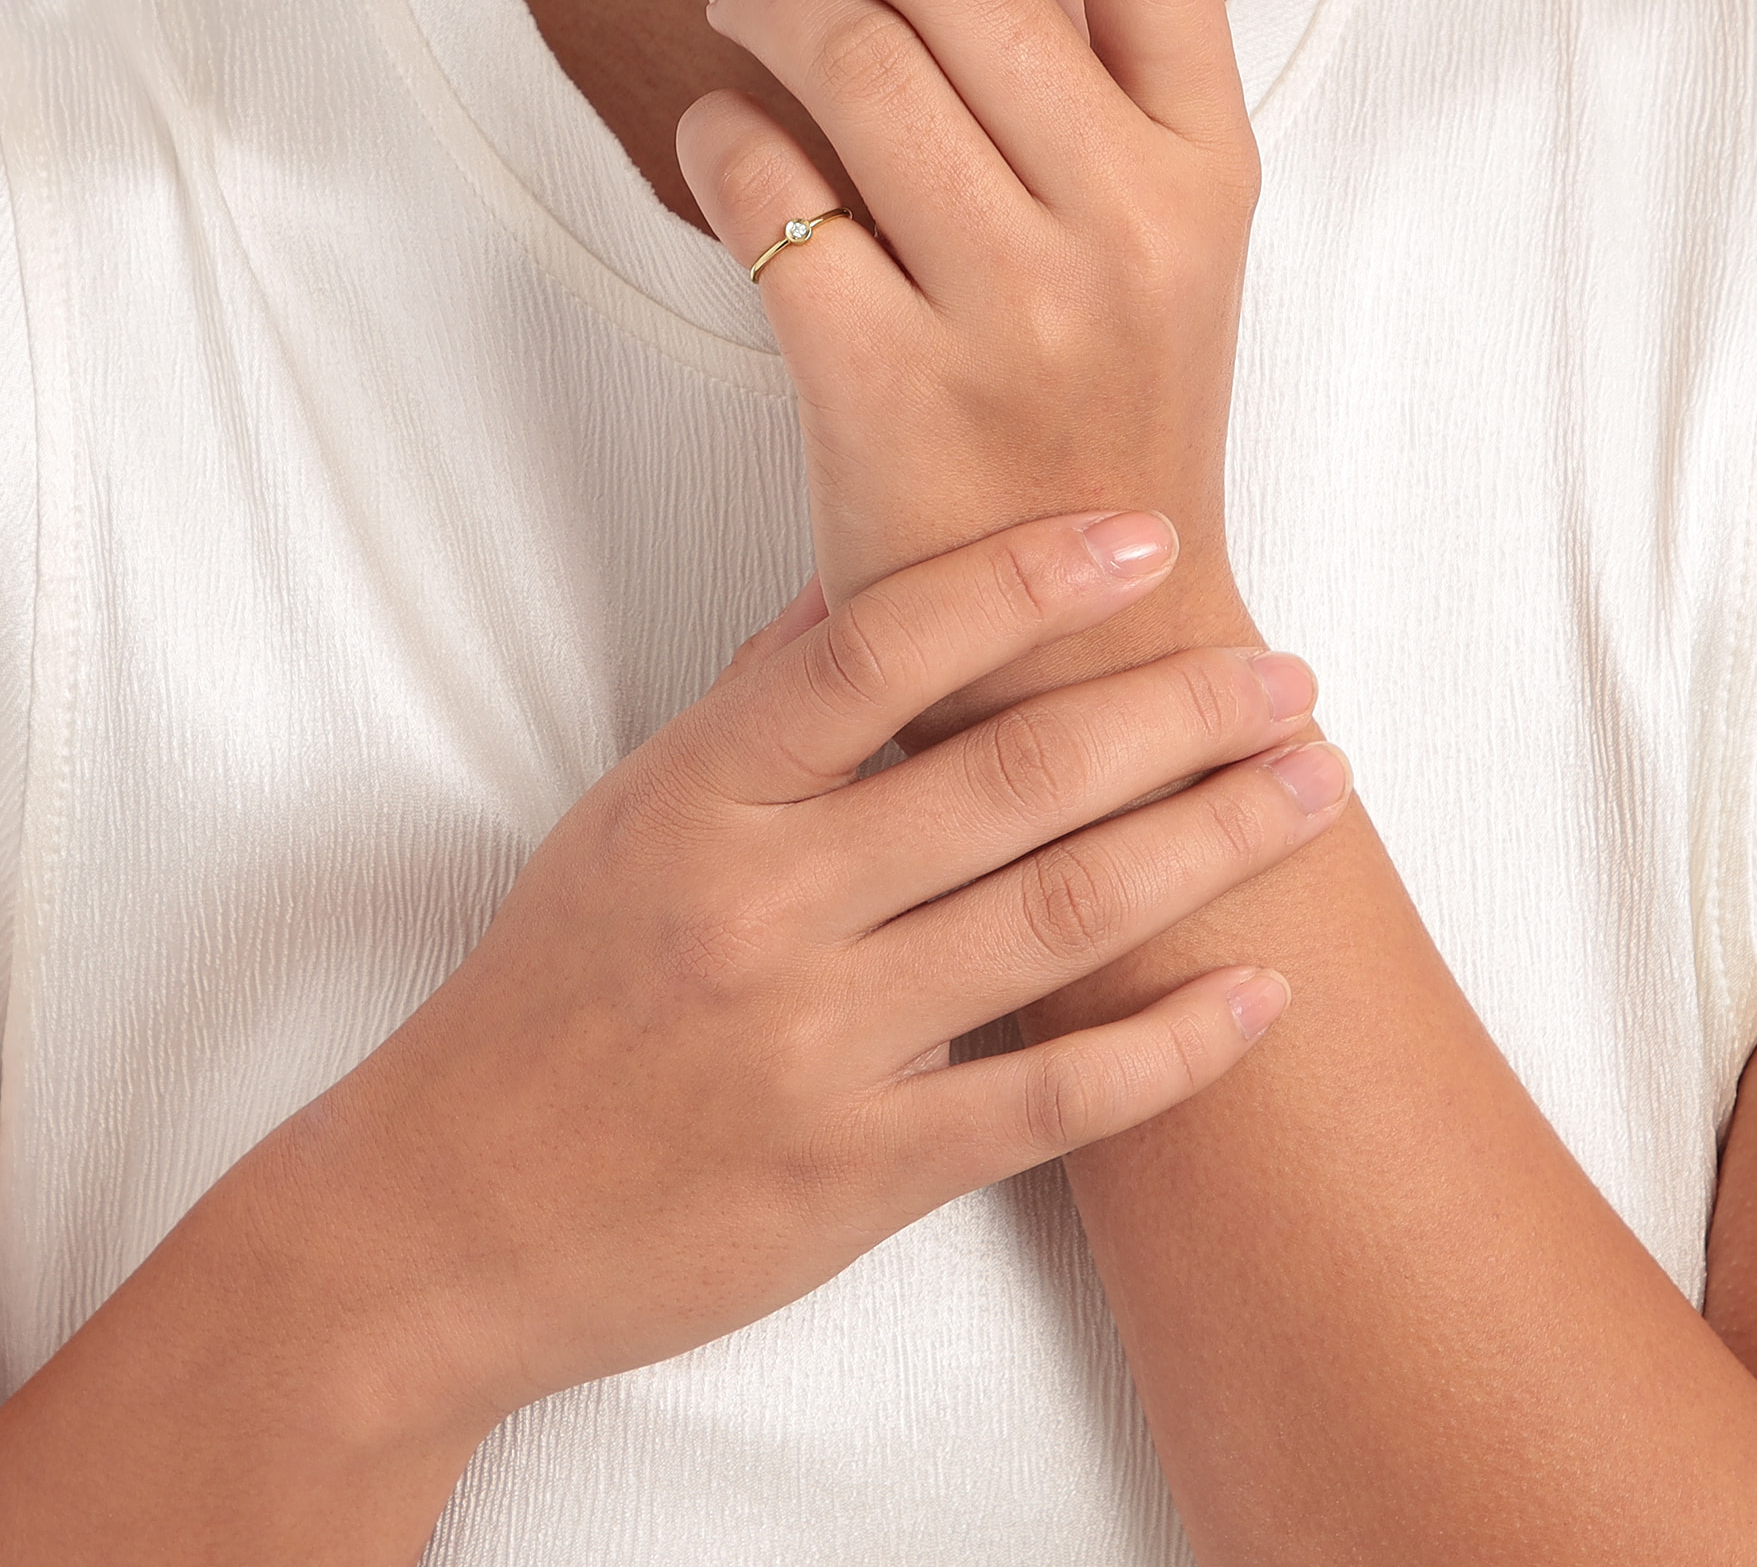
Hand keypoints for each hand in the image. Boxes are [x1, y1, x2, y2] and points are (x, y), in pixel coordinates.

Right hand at [269, 514, 1339, 1426]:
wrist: (443, 1220)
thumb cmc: (547, 1001)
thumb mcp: (626, 821)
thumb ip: (754, 705)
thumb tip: (856, 581)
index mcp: (696, 800)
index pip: (880, 649)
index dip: (1023, 579)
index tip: (1144, 536)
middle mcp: (759, 909)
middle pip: (1011, 779)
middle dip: (1176, 714)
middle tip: (1286, 675)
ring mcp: (812, 1047)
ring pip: (1055, 922)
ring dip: (1209, 844)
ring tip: (1313, 783)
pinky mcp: (855, 1176)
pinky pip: (1048, 1103)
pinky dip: (1169, 1047)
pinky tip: (1263, 996)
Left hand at [677, 0, 1262, 718]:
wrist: (1091, 652)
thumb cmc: (1107, 435)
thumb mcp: (1163, 257)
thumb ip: (1096, 104)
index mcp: (1210, 172)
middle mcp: (1131, 225)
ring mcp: (1017, 312)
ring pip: (849, 63)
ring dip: (759, 3)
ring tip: (732, 12)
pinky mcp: (893, 392)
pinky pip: (769, 194)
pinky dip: (719, 140)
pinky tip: (720, 146)